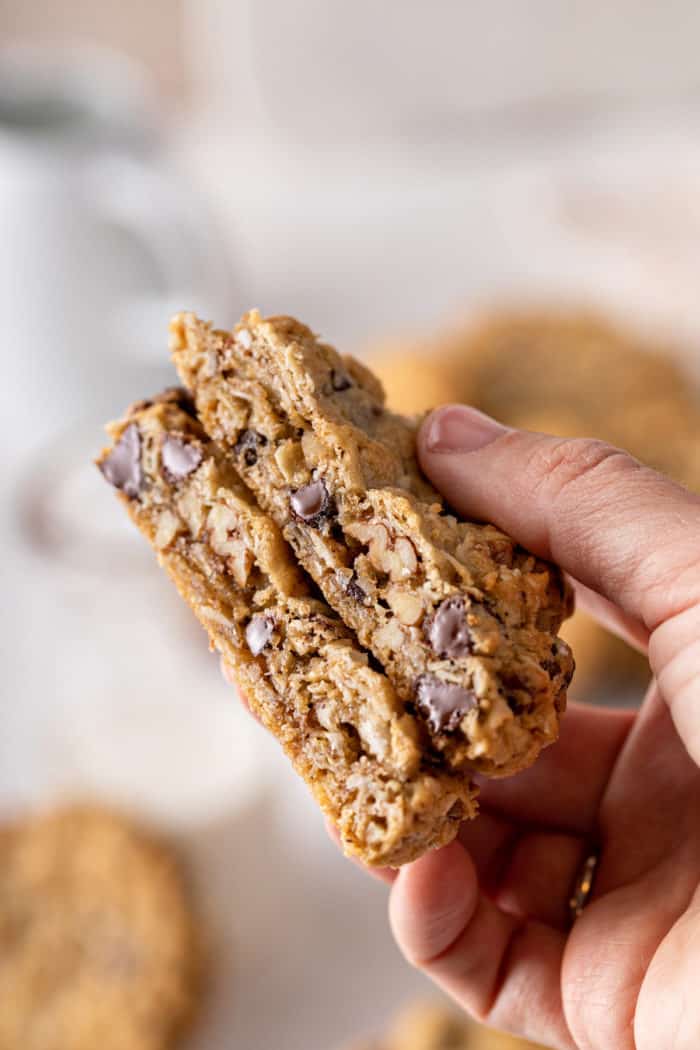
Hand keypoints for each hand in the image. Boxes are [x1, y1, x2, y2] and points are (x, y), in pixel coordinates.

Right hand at [385, 406, 699, 1049]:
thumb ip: (581, 502)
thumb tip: (446, 431)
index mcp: (690, 689)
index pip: (541, 639)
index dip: (459, 600)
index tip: (372, 564)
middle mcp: (658, 792)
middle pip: (496, 747)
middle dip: (414, 716)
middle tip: (332, 674)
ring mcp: (630, 895)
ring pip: (477, 853)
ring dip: (415, 815)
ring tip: (369, 775)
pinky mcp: (608, 998)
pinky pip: (490, 962)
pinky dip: (433, 920)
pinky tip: (421, 874)